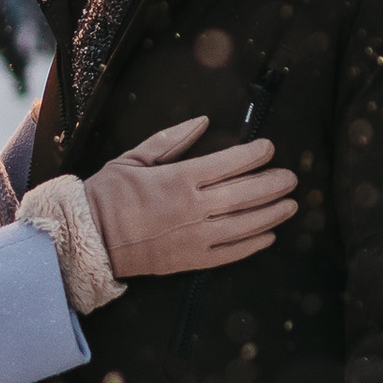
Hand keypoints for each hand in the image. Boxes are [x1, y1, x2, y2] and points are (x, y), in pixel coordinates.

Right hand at [85, 115, 296, 279]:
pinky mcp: (191, 260)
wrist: (90, 238)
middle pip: (244, 194)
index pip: (229, 164)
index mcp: (179, 179)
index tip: (269, 148)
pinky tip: (268, 236)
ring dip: (271, 214)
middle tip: (292, 178)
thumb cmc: (109, 194)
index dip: (254, 155)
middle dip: (272, 184)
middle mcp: (193, 209)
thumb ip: (172, 139)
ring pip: (244, 224)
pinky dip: (252, 244)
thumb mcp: (135, 157)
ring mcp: (194, 237)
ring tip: (290, 205)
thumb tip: (203, 122)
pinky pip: (230, 253)